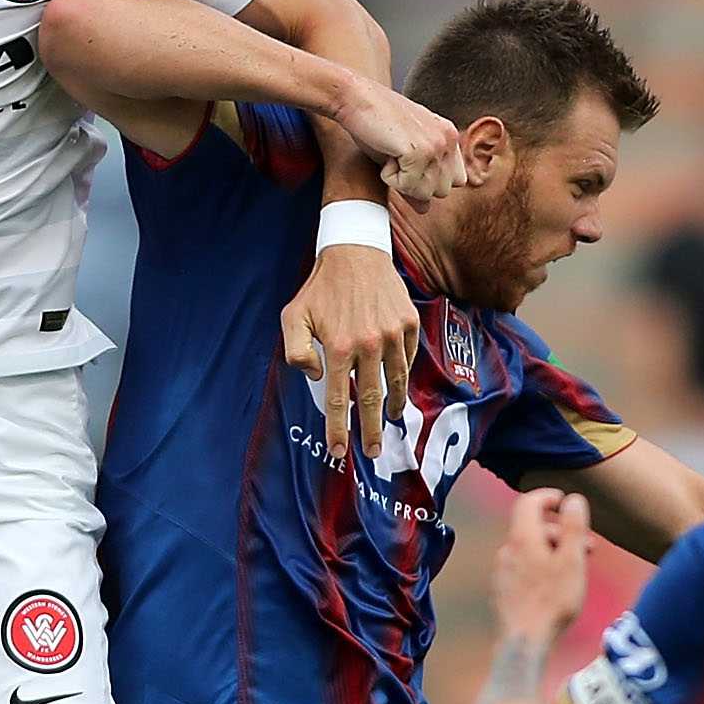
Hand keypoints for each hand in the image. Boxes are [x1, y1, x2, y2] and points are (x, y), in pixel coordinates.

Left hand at [280, 245, 417, 462]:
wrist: (355, 251)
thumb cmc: (320, 288)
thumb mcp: (293, 316)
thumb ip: (295, 352)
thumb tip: (315, 377)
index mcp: (338, 347)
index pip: (337, 400)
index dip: (338, 430)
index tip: (340, 452)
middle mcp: (368, 344)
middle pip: (370, 399)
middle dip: (372, 431)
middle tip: (375, 452)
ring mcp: (392, 335)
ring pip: (395, 382)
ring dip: (392, 405)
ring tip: (391, 420)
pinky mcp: (409, 324)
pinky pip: (407, 358)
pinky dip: (402, 374)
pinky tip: (396, 382)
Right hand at [335, 80, 466, 203]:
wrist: (354, 98)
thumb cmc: (373, 123)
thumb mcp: (400, 154)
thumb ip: (417, 181)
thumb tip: (425, 209)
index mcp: (449, 135)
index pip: (456, 181)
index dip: (429, 181)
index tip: (407, 163)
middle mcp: (448, 139)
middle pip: (442, 191)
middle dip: (415, 185)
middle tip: (395, 159)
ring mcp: (436, 144)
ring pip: (426, 193)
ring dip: (401, 182)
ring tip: (390, 154)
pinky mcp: (420, 151)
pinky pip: (408, 187)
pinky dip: (389, 177)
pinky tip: (385, 153)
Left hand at [493, 489, 591, 645]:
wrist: (524, 641)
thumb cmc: (552, 601)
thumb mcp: (572, 560)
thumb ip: (573, 527)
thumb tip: (573, 500)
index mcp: (522, 539)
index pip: (528, 502)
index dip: (548, 496)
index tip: (565, 501)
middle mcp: (507, 551)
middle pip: (533, 528)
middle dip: (562, 531)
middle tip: (588, 546)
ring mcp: (502, 571)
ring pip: (530, 549)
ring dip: (554, 551)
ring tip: (577, 569)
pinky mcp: (503, 590)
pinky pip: (524, 567)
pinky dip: (542, 566)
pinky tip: (557, 585)